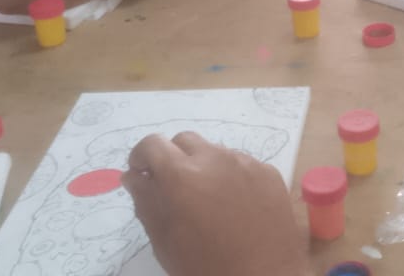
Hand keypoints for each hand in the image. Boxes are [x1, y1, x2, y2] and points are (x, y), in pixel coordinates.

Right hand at [123, 133, 309, 275]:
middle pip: (184, 141)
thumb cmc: (206, 266)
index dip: (141, 157)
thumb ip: (146, 202)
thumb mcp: (165, 241)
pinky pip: (242, 163)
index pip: (153, 144)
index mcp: (182, 175)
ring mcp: (246, 163)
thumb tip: (134, 176)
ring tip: (207, 200)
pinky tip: (234, 205)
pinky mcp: (269, 172)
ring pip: (215, 150)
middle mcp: (215, 158)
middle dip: (172, 158)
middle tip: (173, 188)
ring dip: (204, 166)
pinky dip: (230, 176)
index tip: (141, 174)